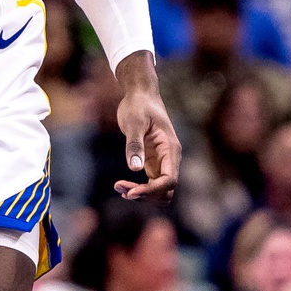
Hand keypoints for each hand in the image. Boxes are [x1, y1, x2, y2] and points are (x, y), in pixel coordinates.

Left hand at [112, 52, 179, 201]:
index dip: (152, 190)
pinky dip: (138, 189)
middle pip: (166, 191)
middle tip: (121, 189)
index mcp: (170, 149)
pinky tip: (121, 185)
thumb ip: (134, 144)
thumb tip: (134, 168)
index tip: (131, 191)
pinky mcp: (152, 163)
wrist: (140, 94)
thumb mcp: (134, 122)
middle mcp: (169, 158)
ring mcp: (162, 162)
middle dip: (146, 195)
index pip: (169, 180)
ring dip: (142, 195)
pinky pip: (150, 184)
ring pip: (159, 191)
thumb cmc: (139, 105)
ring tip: (119, 188)